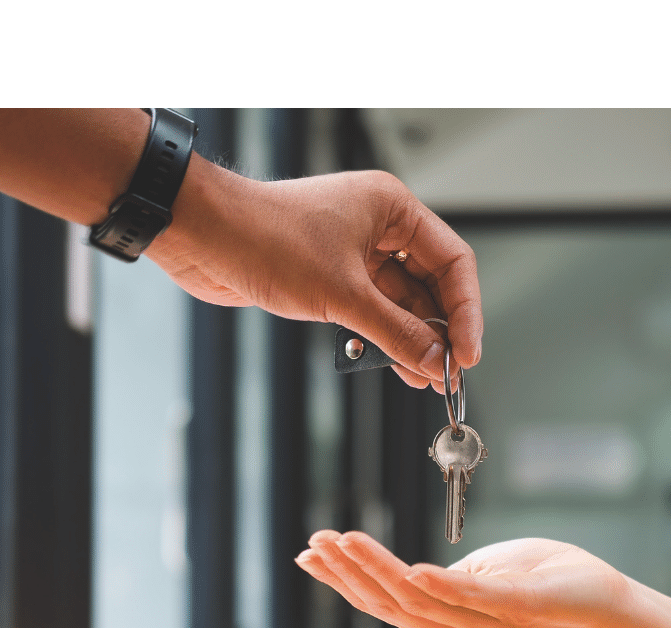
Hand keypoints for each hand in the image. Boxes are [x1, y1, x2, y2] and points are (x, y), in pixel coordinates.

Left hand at [153, 168, 481, 393]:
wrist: (203, 235)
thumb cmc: (263, 235)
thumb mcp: (341, 294)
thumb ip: (394, 331)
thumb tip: (434, 359)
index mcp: (392, 208)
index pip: (453, 261)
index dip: (466, 311)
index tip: (467, 353)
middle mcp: (377, 225)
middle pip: (430, 283)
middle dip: (440, 330)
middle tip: (447, 373)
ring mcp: (353, 250)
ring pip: (400, 300)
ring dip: (412, 338)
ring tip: (424, 377)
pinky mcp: (329, 274)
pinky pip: (371, 308)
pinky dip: (383, 336)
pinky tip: (394, 363)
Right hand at [294, 532, 644, 627]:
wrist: (598, 598)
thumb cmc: (539, 581)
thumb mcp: (476, 574)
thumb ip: (440, 580)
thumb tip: (403, 570)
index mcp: (443, 622)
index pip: (380, 603)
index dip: (342, 580)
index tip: (309, 553)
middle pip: (388, 605)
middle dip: (347, 572)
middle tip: (317, 542)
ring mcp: (485, 626)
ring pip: (417, 601)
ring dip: (378, 570)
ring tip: (347, 542)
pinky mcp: (515, 610)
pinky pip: (470, 600)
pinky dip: (440, 586)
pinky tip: (412, 570)